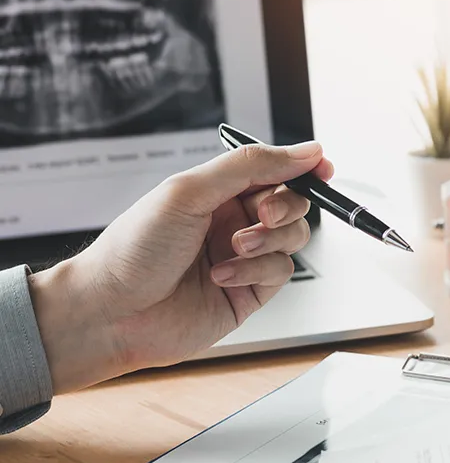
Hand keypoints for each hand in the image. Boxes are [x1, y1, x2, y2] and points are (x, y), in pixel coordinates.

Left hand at [27, 141, 332, 392]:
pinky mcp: (250, 292)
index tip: (322, 167)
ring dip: (269, 239)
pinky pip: (280, 271)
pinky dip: (256, 270)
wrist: (113, 312)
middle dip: (284, 205)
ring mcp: (244, 257)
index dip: (302, 166)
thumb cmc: (135, 248)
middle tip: (261, 214)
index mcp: (218, 190)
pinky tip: (222, 276)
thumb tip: (304, 150)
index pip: (274, 170)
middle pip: (291, 202)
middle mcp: (234, 221)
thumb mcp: (191, 190)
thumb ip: (251, 166)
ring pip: (293, 237)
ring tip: (235, 247)